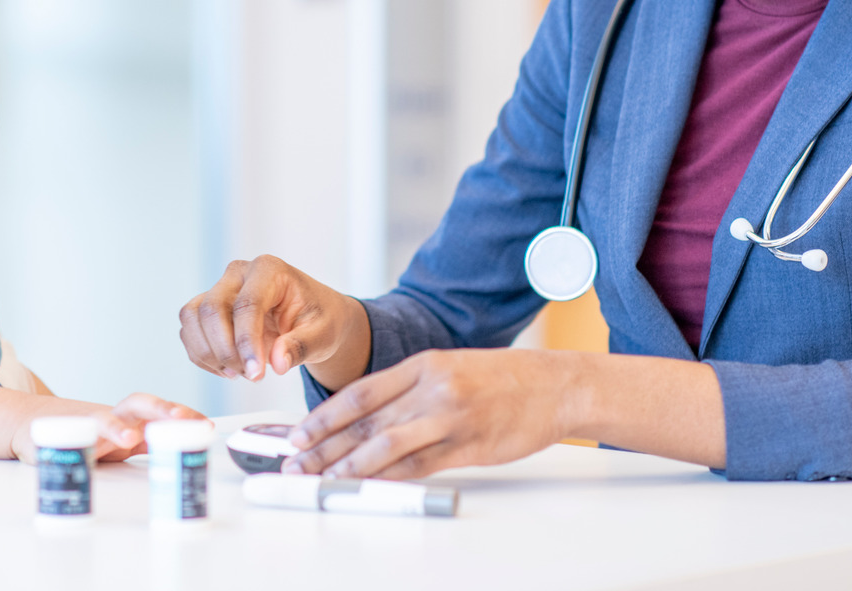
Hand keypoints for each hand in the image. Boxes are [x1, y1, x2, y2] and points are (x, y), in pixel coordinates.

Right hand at [9, 393, 209, 462]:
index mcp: (131, 418)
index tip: (205, 425)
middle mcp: (113, 416)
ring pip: (105, 417)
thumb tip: (181, 447)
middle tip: (181, 419)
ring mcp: (89, 424)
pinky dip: (80, 443)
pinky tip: (86, 452)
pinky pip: (76, 437)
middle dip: (161, 408)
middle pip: (138, 403)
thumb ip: (148, 442)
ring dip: (118, 426)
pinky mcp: (65, 435)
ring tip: (131, 438)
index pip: (160, 410)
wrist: (36, 426)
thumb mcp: (124, 442)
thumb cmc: (88, 436)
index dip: (182, 414)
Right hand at [179, 255, 366, 383]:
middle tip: (251, 376)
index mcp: (269, 270)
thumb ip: (302, 346)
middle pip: (212, 309)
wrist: (313, 318)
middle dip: (226, 350)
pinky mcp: (208, 307)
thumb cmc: (320, 320)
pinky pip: (190, 331)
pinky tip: (228, 369)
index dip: (246, 342)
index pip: (247, 304)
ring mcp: (220, 288)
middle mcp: (239, 274)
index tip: (256, 374)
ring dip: (209, 353)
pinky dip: (202, 356)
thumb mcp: (323, 334)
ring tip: (239, 373)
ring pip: (193, 318)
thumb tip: (277, 362)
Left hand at [283, 348, 575, 479]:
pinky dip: (390, 478)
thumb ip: (409, 390)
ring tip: (322, 479)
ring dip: (348, 466)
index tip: (297, 433)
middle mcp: (432, 389)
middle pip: (365, 420)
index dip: (324, 415)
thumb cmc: (502, 379)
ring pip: (387, 445)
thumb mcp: (450, 368)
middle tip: (295, 462)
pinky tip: (367, 487)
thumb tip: (364, 418)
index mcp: (423, 365)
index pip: (360, 392)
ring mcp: (451, 418)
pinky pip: (421, 466)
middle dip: (325, 444)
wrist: (556, 385)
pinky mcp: (470, 447)